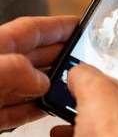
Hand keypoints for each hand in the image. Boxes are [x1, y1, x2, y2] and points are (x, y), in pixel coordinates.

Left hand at [0, 16, 77, 130]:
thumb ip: (13, 71)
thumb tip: (41, 81)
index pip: (31, 30)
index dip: (58, 27)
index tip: (80, 26)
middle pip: (35, 57)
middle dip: (61, 56)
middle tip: (85, 59)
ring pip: (29, 85)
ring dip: (51, 87)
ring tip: (72, 88)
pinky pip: (18, 110)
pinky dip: (34, 110)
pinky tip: (46, 110)